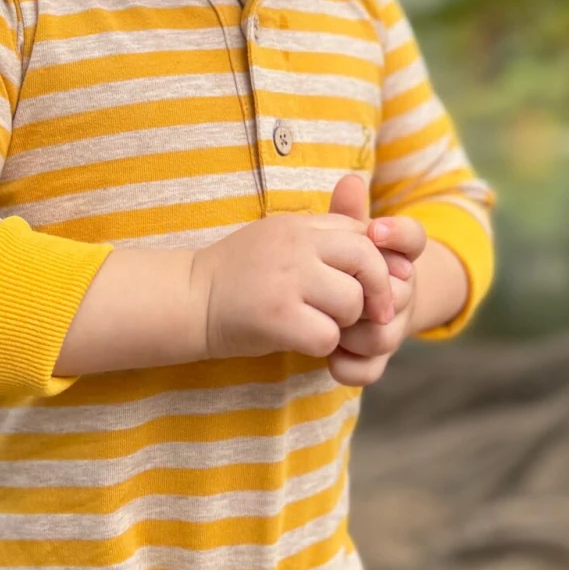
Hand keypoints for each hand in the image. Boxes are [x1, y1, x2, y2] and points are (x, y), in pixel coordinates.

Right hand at [189, 205, 394, 360]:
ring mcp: (287, 280)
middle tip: (376, 314)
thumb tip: (376, 245)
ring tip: (318, 322)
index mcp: (300, 225)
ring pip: (352, 302)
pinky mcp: (277, 316)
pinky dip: (321, 344)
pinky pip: (328, 336)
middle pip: (367, 261)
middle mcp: (296, 245)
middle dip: (379, 291)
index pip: (362, 232)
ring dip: (344, 321)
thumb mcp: (280, 238)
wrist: (190, 299)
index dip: (378, 261)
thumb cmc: (240, 273)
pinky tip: (301, 339)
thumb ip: (322, 237)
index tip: (376, 284)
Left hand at [325, 175, 427, 387]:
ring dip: (351, 330)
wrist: (343, 308)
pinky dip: (347, 364)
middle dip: (368, 291)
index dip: (399, 234)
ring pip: (383, 335)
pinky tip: (327, 354)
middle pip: (398, 291)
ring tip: (324, 321)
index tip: (375, 229)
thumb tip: (349, 180)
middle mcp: (401, 294)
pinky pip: (369, 369)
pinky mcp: (376, 360)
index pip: (415, 239)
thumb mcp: (345, 238)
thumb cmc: (344, 265)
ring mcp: (391, 329)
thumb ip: (348, 214)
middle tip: (335, 286)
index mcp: (399, 258)